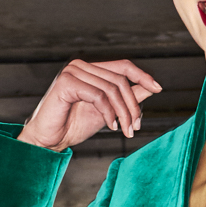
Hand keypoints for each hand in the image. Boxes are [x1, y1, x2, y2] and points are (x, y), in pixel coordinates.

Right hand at [19, 60, 161, 151]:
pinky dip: (108, 112)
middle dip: (132, 105)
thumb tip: (150, 88)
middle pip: (120, 80)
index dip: (142, 75)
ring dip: (123, 113)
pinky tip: (111, 126)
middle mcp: (81, 65)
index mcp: (90, 69)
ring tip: (125, 131)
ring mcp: (72, 71)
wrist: (47, 140)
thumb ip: (126, 99)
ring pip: (111, 89)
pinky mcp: (66, 83)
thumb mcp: (107, 113)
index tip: (158, 88)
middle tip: (135, 127)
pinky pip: (98, 96)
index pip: (122, 66)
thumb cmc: (72, 126)